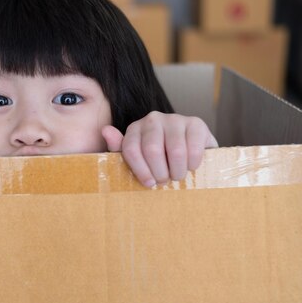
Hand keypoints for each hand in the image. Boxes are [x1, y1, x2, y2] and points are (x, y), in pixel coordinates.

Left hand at [102, 111, 217, 186]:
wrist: (189, 154)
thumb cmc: (159, 161)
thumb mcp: (137, 159)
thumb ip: (119, 149)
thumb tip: (105, 130)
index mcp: (135, 129)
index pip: (131, 149)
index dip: (140, 170)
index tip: (149, 184)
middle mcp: (153, 119)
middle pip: (152, 150)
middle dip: (160, 173)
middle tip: (165, 181)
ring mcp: (175, 119)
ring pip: (176, 151)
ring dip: (177, 171)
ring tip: (178, 175)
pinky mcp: (196, 123)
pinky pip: (194, 149)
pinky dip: (193, 164)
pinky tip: (190, 166)